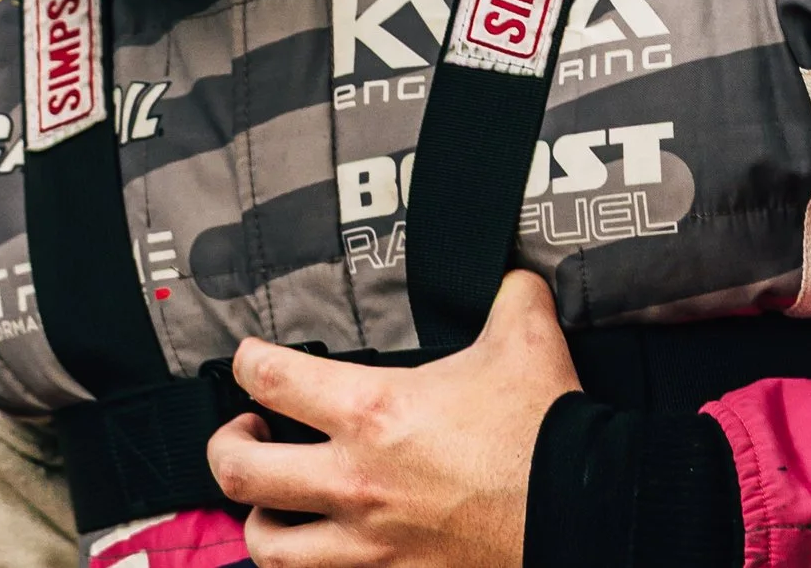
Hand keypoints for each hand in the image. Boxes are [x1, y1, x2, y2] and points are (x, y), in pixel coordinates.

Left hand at [204, 271, 580, 567]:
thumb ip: (507, 290)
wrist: (582, 512)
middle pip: (239, 471)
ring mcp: (370, 543)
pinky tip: (322, 543)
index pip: (267, 378)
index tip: (250, 359)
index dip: (245, 361)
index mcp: (371, 411)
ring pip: (268, 547)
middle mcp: (355, 480)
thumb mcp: (525, 332)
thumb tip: (513, 271)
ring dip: (259, 519)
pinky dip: (312, 565)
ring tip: (273, 498)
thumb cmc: (543, 427)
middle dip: (227, 446)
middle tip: (249, 431)